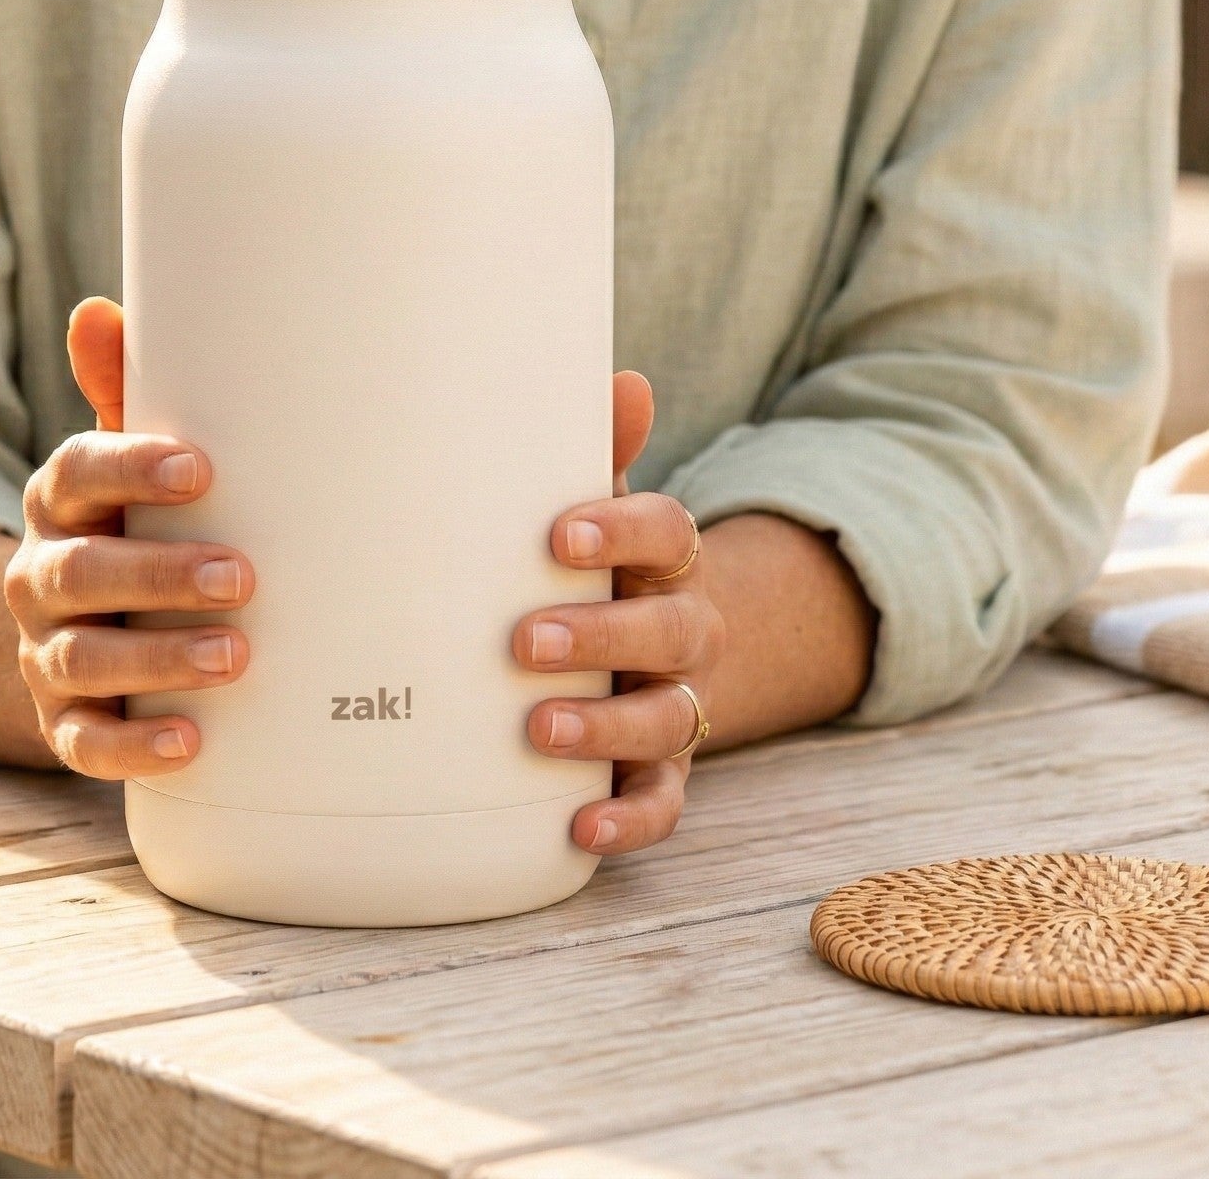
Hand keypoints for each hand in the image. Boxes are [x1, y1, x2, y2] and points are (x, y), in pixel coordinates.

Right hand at [3, 298, 256, 778]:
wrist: (82, 625)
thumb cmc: (134, 521)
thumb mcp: (129, 460)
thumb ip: (125, 391)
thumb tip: (99, 311)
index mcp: (59, 501)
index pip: (74, 474)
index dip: (130, 468)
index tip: (199, 468)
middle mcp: (39, 575)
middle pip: (82, 573)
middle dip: (160, 575)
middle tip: (242, 575)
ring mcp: (45, 654)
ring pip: (84, 659)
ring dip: (159, 659)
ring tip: (234, 655)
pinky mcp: (61, 722)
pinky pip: (84, 743)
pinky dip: (133, 745)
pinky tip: (190, 740)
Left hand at [518, 373, 728, 857]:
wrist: (640, 648)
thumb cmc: (590, 567)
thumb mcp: (594, 508)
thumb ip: (600, 449)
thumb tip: (624, 379)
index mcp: (666, 560)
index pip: (668, 534)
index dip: (622, 532)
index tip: (559, 534)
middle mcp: (685, 632)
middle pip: (670, 630)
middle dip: (600, 635)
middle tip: (523, 641)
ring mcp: (678, 703)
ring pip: (667, 719)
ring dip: (606, 728)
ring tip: (537, 730)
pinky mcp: (661, 771)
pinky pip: (662, 803)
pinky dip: (631, 822)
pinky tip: (581, 829)